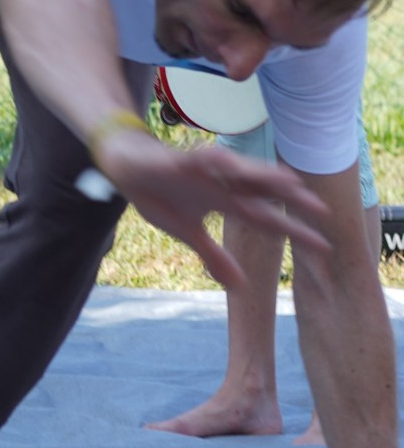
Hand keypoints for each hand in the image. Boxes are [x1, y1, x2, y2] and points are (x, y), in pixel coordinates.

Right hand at [98, 127, 328, 289]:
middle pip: (261, 191)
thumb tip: (239, 287)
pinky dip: (212, 161)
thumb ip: (213, 256)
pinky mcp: (177, 161)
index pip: (265, 217)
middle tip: (322, 210)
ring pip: (238, 172)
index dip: (293, 230)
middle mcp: (221, 185)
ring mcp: (201, 171)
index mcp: (225, 202)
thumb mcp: (187, 233)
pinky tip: (227, 162)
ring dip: (261, 175)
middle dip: (289, 199)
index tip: (323, 247)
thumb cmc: (159, 194)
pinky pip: (197, 160)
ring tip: (288, 180)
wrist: (124, 166)